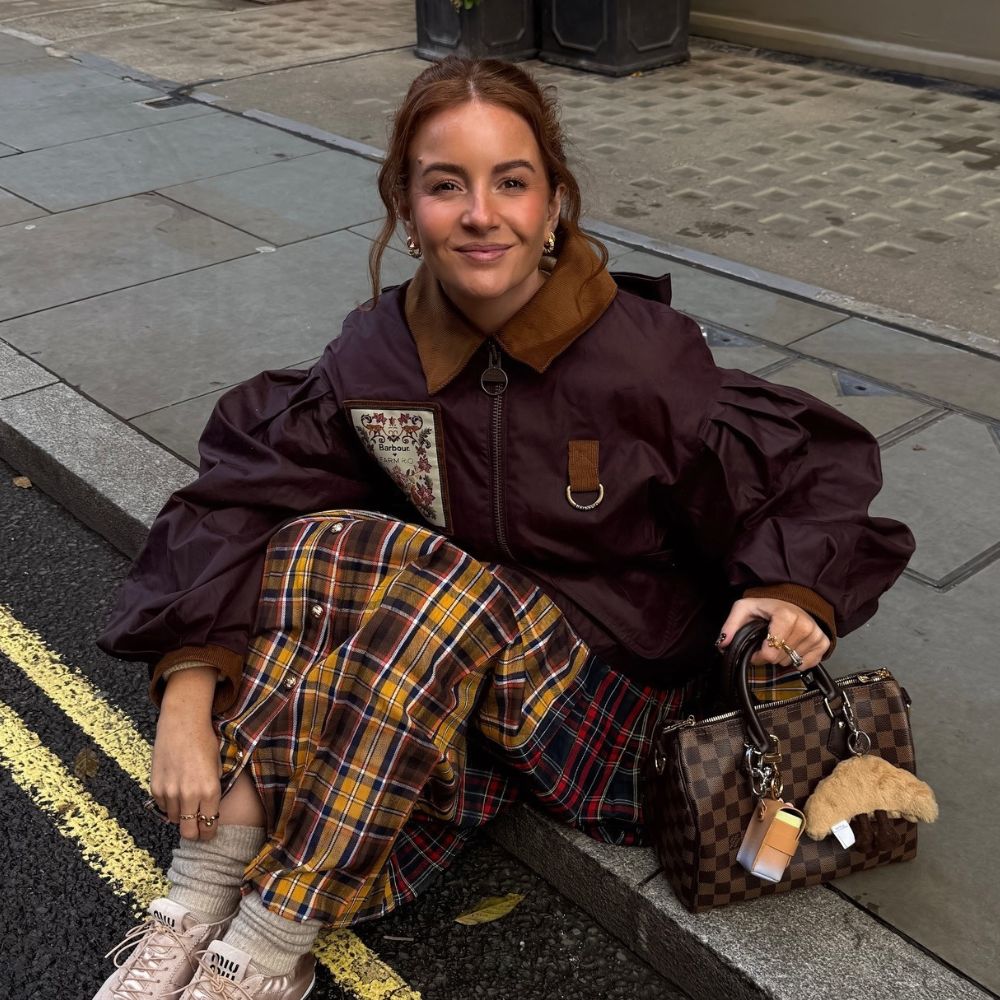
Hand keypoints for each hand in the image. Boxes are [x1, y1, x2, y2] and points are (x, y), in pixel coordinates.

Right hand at [150, 667, 221, 841]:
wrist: (182, 723)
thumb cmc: (204, 742)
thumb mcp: (218, 766)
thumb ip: (214, 789)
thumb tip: (209, 809)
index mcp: (209, 790)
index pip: (209, 826)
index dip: (209, 833)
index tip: (209, 832)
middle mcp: (189, 794)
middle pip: (189, 831)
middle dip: (194, 833)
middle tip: (197, 828)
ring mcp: (170, 792)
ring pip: (174, 820)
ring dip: (180, 816)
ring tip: (186, 805)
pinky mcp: (155, 787)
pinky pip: (162, 807)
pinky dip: (168, 805)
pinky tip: (175, 793)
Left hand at [717, 598, 829, 670]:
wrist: (791, 600)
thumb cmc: (767, 606)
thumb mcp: (744, 609)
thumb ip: (731, 625)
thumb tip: (722, 643)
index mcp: (785, 616)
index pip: (770, 653)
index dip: (757, 655)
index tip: (754, 648)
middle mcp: (804, 625)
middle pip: (780, 659)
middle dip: (769, 655)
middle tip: (767, 641)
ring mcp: (815, 634)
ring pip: (792, 663)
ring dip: (782, 657)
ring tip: (780, 642)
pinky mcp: (823, 642)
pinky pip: (807, 664)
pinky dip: (797, 660)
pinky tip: (792, 648)